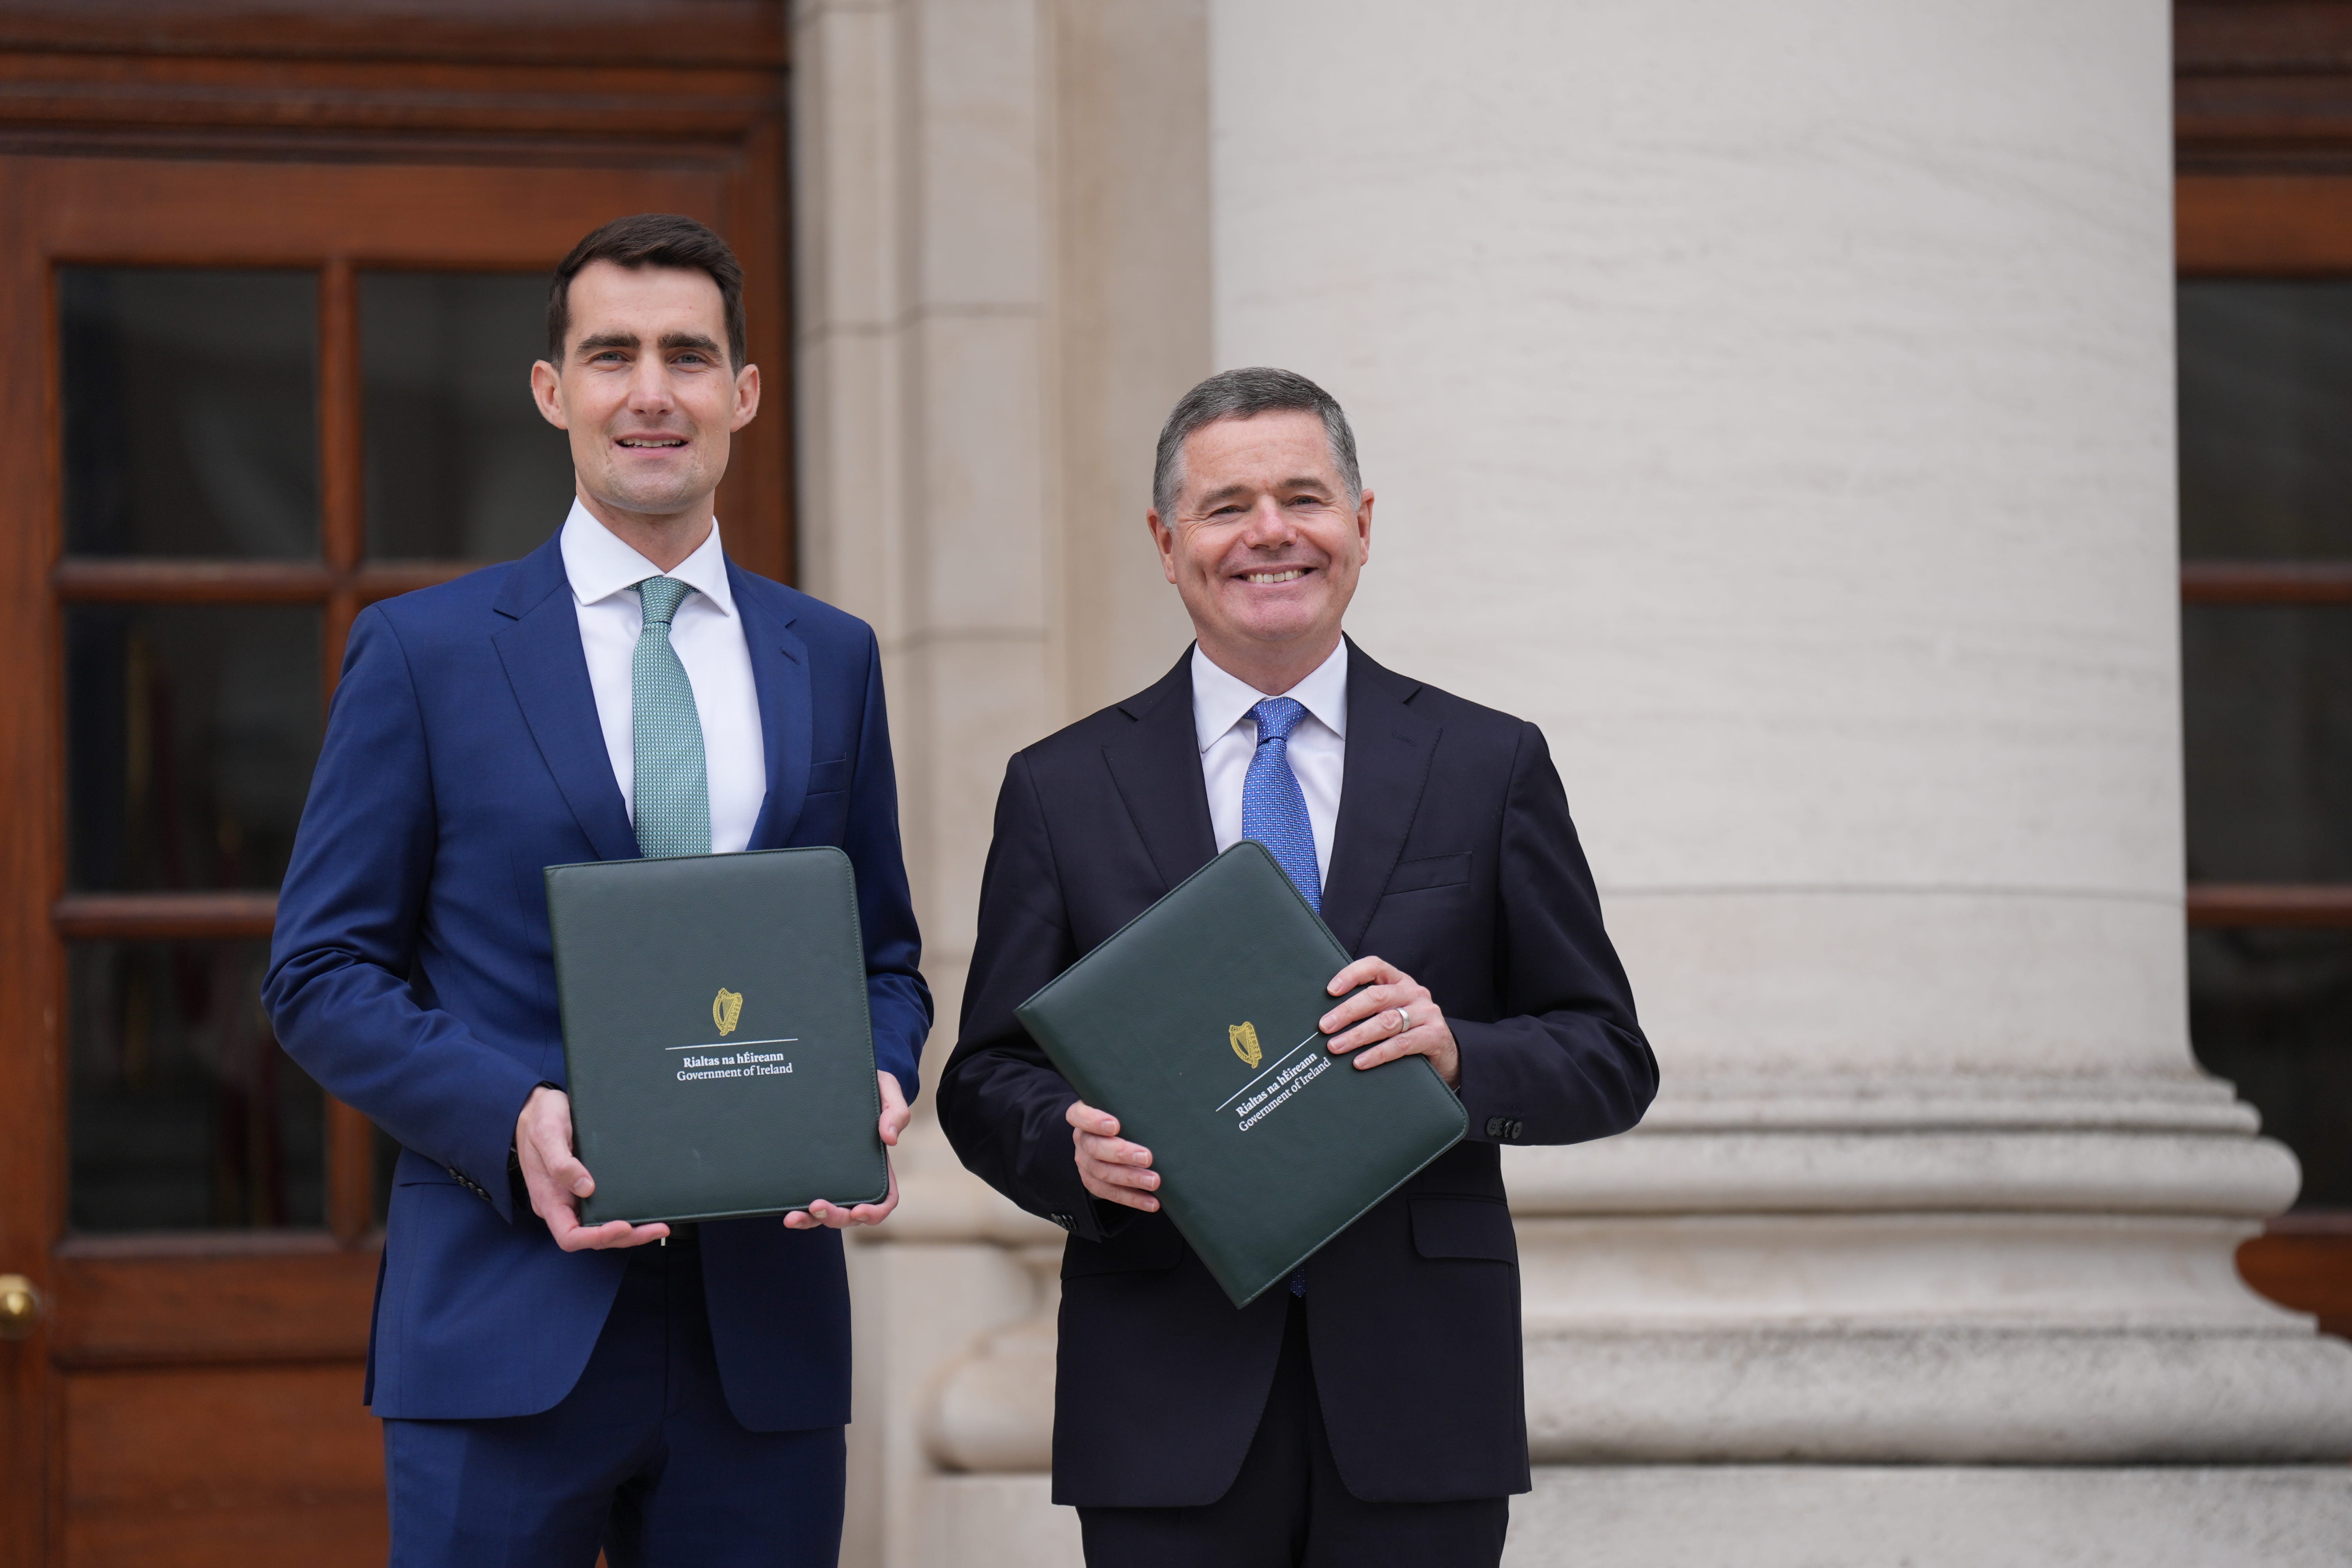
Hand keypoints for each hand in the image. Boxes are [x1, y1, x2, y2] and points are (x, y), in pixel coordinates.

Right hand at [516, 1084, 671, 1250]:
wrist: (538, 1106)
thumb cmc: (540, 1118)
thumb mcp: (547, 1134)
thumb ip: (561, 1163)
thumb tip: (586, 1188)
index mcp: (548, 1199)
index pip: (570, 1236)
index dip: (597, 1237)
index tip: (623, 1226)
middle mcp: (561, 1204)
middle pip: (591, 1236)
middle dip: (625, 1237)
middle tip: (656, 1228)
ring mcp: (572, 1198)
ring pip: (600, 1226)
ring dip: (629, 1231)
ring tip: (657, 1225)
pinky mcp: (584, 1188)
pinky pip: (603, 1209)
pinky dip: (624, 1214)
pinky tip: (643, 1210)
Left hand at [785, 1071, 910, 1229]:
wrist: (842, 1076)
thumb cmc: (872, 1087)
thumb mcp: (889, 1091)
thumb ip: (896, 1112)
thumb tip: (889, 1139)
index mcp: (878, 1165)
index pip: (885, 1200)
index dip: (875, 1212)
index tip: (859, 1210)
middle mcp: (856, 1178)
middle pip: (852, 1214)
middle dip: (836, 1217)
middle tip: (818, 1206)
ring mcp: (833, 1178)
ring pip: (826, 1214)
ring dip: (812, 1221)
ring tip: (793, 1217)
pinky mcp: (812, 1173)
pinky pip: (807, 1201)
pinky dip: (799, 1212)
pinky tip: (786, 1212)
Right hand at [1067, 1098, 1158, 1212]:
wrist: (1114, 1135)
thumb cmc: (1124, 1115)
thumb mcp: (1122, 1105)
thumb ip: (1132, 1105)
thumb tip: (1163, 1102)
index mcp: (1083, 1115)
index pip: (1079, 1115)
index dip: (1094, 1121)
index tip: (1115, 1126)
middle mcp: (1082, 1139)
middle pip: (1095, 1148)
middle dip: (1122, 1154)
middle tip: (1147, 1158)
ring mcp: (1085, 1162)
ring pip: (1102, 1173)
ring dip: (1131, 1179)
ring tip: (1154, 1182)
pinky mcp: (1093, 1181)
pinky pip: (1110, 1193)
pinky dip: (1132, 1198)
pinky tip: (1151, 1202)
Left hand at [1320, 956, 1459, 1088]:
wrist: (1445, 1055)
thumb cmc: (1407, 1031)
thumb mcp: (1390, 1012)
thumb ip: (1367, 1009)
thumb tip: (1328, 1018)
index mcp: (1399, 981)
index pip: (1374, 967)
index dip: (1351, 975)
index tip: (1330, 990)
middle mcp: (1414, 992)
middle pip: (1376, 996)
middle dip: (1347, 1011)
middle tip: (1325, 1026)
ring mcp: (1426, 1013)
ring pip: (1387, 1021)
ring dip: (1357, 1035)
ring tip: (1336, 1047)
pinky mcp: (1434, 1035)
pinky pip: (1401, 1044)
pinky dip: (1377, 1053)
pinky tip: (1360, 1062)